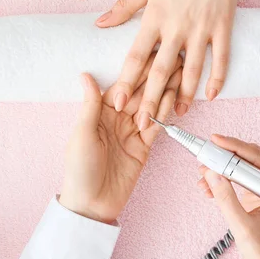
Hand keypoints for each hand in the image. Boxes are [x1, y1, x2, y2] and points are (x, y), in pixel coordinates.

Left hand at [60, 56, 182, 223]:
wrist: (92, 205)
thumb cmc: (79, 170)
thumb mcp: (82, 134)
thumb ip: (91, 104)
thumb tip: (86, 74)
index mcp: (100, 112)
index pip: (122, 86)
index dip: (137, 71)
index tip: (152, 53)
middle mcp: (118, 119)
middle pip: (140, 94)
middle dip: (155, 78)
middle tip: (173, 60)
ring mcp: (132, 132)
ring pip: (152, 107)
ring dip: (164, 92)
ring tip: (179, 75)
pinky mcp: (144, 147)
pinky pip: (158, 127)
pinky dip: (166, 114)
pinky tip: (176, 100)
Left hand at [97, 0, 259, 128]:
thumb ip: (124, 7)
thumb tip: (100, 24)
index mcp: (154, 16)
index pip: (136, 56)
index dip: (126, 82)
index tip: (117, 103)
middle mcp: (177, 26)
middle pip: (160, 70)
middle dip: (151, 99)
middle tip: (143, 123)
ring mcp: (202, 27)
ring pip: (191, 70)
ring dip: (184, 95)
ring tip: (177, 114)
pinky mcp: (223, 25)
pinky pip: (221, 58)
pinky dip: (217, 78)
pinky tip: (210, 96)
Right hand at [197, 135, 259, 258]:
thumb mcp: (241, 225)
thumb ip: (226, 199)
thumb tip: (212, 173)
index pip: (258, 158)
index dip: (234, 148)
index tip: (215, 142)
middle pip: (251, 156)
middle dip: (225, 156)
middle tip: (204, 155)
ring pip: (245, 162)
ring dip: (222, 166)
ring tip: (203, 174)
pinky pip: (242, 172)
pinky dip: (225, 175)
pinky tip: (209, 184)